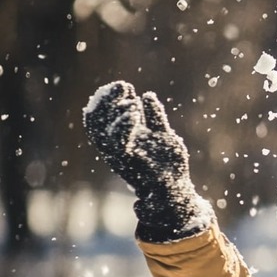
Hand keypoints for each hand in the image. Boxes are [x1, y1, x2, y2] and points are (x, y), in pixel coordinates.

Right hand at [83, 81, 211, 236]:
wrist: (178, 190)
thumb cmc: (169, 164)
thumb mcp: (163, 135)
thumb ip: (155, 117)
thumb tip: (147, 95)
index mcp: (120, 142)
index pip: (101, 119)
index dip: (107, 100)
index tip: (122, 86)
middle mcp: (116, 150)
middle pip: (98, 123)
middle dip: (107, 101)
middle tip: (123, 86)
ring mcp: (122, 159)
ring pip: (105, 134)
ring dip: (115, 114)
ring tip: (132, 102)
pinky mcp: (133, 165)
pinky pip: (120, 145)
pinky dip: (123, 126)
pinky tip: (135, 112)